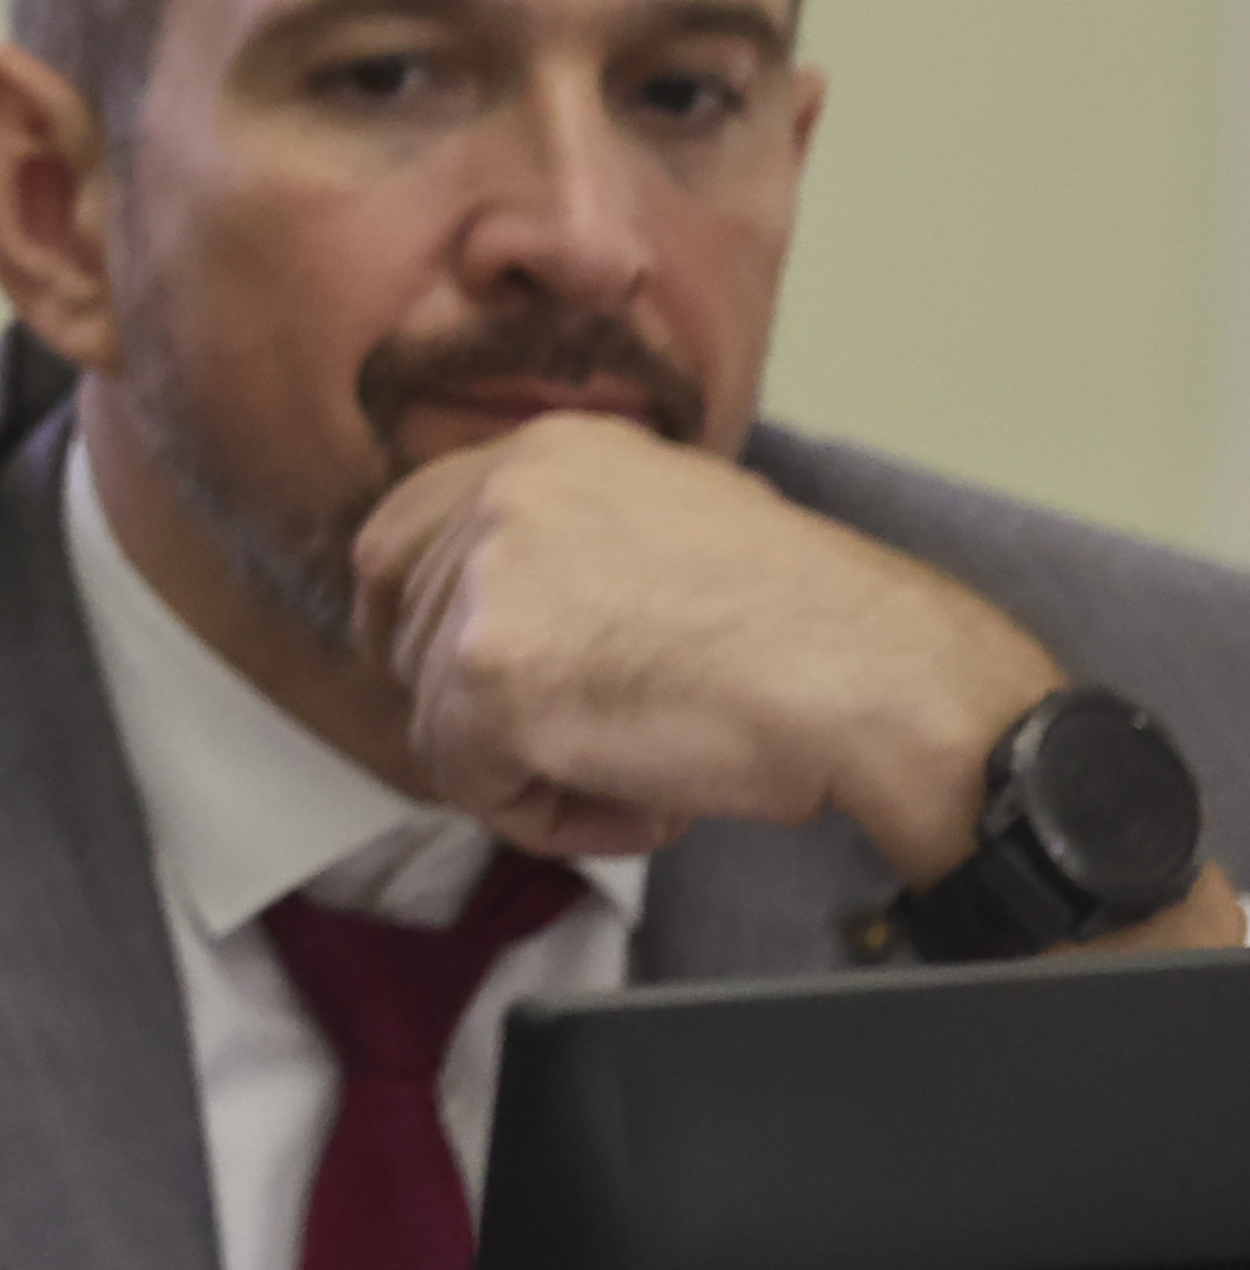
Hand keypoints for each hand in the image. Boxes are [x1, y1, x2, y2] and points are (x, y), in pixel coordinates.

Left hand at [348, 413, 1062, 878]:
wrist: (874, 677)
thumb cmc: (803, 624)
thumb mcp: (667, 520)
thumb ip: (565, 541)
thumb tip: (485, 606)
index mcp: (541, 451)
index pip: (394, 536)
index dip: (409, 622)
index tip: (455, 678)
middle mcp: (500, 497)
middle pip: (403, 637)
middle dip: (475, 710)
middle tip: (580, 743)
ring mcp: (488, 584)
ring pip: (437, 722)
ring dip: (529, 770)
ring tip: (645, 768)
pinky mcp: (488, 678)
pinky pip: (471, 785)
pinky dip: (548, 818)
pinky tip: (642, 805)